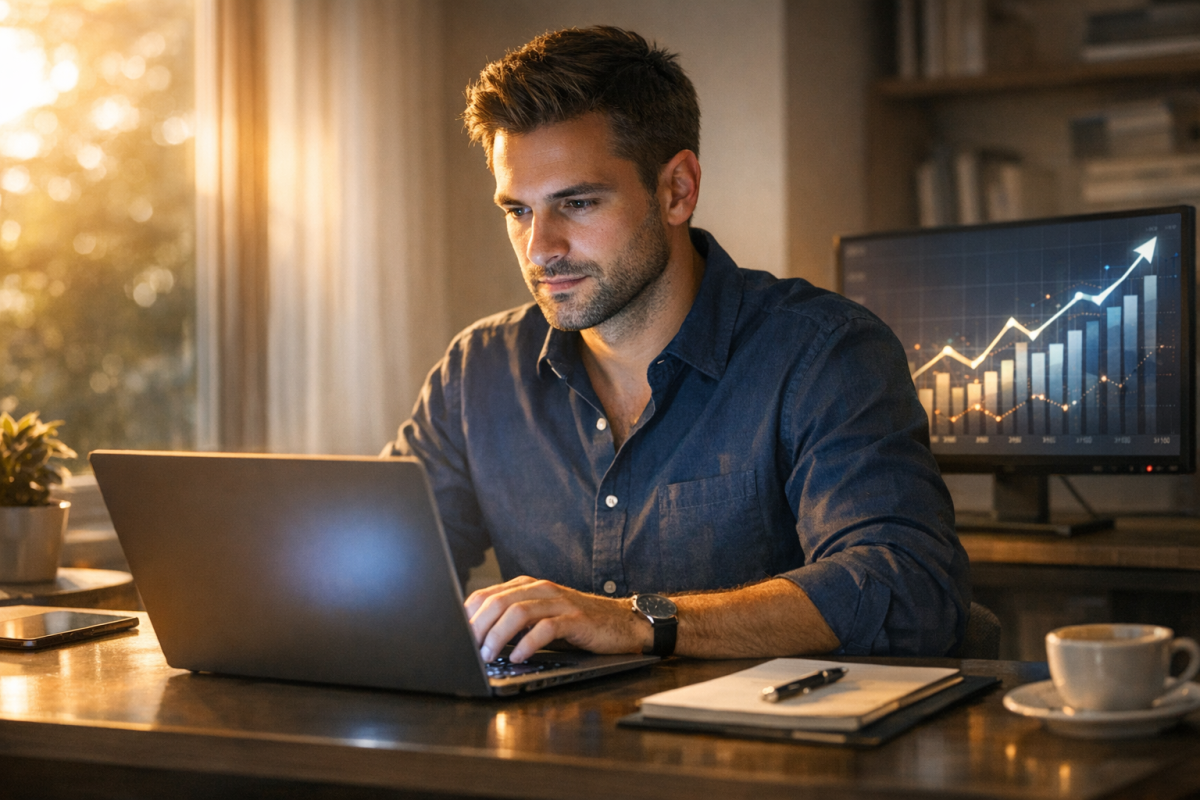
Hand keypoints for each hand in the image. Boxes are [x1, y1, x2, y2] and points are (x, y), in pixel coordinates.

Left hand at [464, 576, 649, 662]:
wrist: (619, 622)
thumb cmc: (575, 623)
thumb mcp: (539, 617)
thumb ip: (513, 621)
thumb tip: (477, 640)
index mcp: (526, 586)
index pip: (486, 594)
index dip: (467, 616)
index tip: (455, 636)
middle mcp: (540, 589)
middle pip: (498, 602)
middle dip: (478, 628)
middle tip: (469, 651)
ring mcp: (558, 602)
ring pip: (518, 613)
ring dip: (498, 636)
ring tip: (489, 656)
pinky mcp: (575, 619)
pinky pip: (546, 628)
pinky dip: (528, 644)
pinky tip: (519, 658)